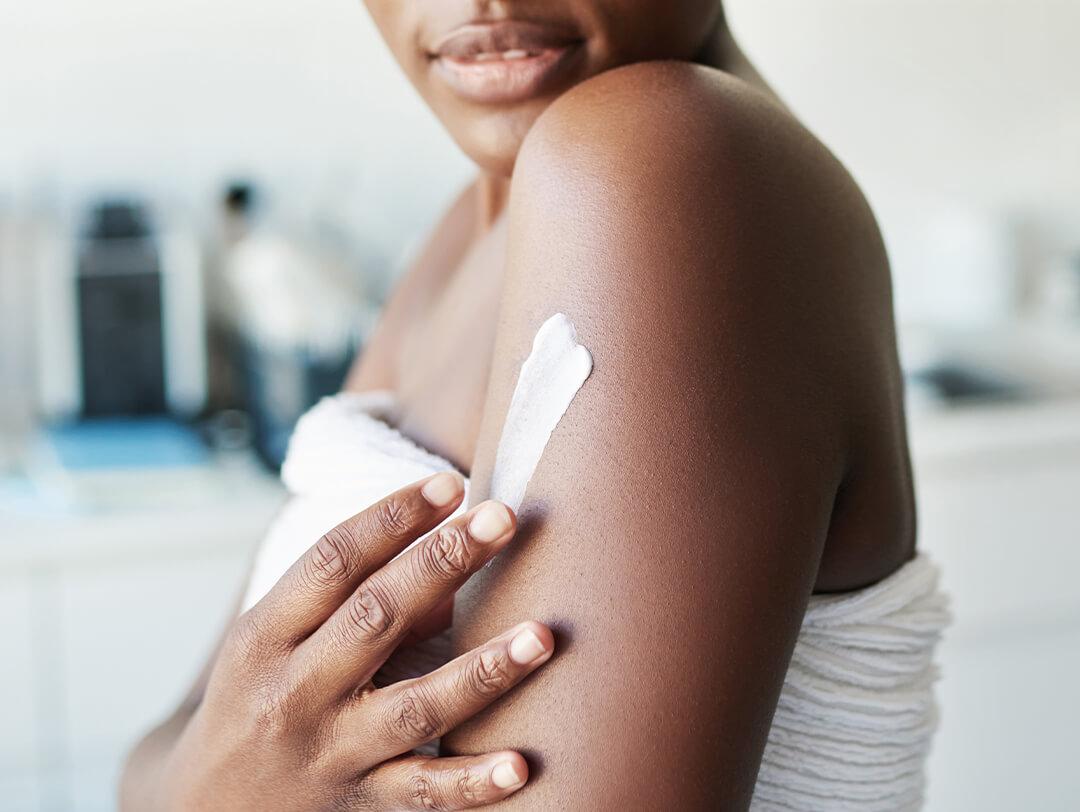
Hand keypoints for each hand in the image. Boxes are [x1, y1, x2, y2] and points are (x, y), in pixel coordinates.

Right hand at [157, 473, 552, 809]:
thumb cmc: (255, 701)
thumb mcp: (272, 644)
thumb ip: (348, 601)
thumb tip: (448, 568)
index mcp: (264, 636)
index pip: (333, 561)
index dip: (393, 518)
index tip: (451, 484)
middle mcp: (293, 692)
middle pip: (376, 615)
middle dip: (443, 561)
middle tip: (503, 517)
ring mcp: (328, 753)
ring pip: (413, 706)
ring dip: (481, 670)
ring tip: (541, 635)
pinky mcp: (357, 808)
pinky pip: (421, 794)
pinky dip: (471, 783)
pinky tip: (519, 765)